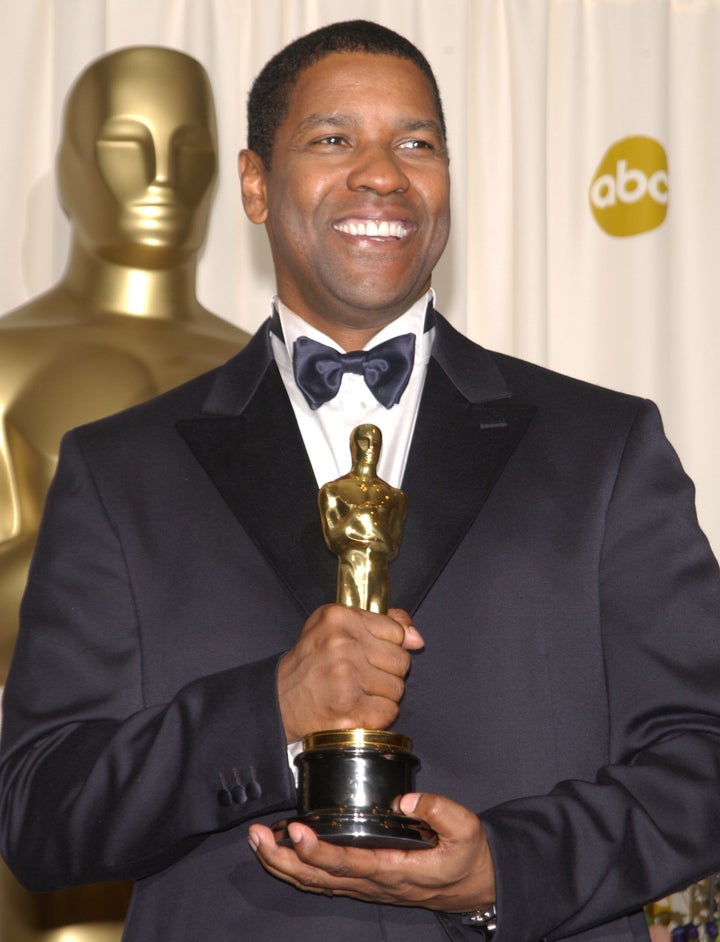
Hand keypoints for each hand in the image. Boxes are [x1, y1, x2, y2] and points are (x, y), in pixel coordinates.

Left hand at [248, 792, 494, 911]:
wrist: (475, 885)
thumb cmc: (467, 855)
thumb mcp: (466, 829)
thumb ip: (439, 810)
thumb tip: (405, 800)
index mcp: (396, 870)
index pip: (349, 864)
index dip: (319, 851)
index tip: (297, 831)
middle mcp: (374, 883)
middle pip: (319, 879)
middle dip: (284, 859)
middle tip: (258, 836)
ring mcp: (366, 885)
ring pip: (316, 883)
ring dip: (283, 864)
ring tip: (258, 840)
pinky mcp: (364, 881)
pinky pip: (323, 880)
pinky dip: (297, 868)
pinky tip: (281, 851)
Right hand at [277, 605, 423, 742]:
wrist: (279, 699)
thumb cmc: (311, 662)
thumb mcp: (336, 627)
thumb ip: (381, 623)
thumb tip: (417, 638)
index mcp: (340, 618)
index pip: (397, 631)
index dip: (388, 646)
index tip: (368, 654)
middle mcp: (342, 644)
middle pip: (401, 661)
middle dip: (387, 672)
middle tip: (361, 676)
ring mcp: (346, 676)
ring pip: (397, 688)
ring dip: (382, 696)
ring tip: (357, 692)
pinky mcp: (349, 707)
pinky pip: (389, 711)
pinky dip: (377, 715)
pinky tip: (357, 709)